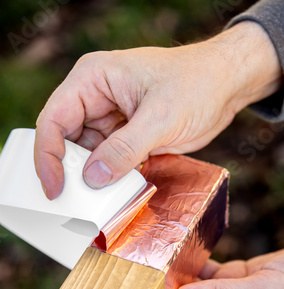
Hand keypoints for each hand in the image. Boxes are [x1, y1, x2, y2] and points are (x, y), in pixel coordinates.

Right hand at [34, 21, 280, 198]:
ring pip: (87, 156)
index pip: (55, 120)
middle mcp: (95, 98)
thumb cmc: (197, 84)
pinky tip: (115, 196)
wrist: (226, 86)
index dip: (48, 156)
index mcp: (93, 79)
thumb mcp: (160, 117)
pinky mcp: (126, 137)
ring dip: (92, 180)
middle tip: (74, 204)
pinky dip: (110, 180)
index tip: (55, 189)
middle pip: (66, 141)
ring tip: (97, 204)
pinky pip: (109, 162)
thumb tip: (93, 179)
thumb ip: (125, 149)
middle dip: (69, 172)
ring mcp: (110, 119)